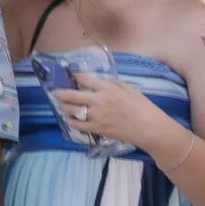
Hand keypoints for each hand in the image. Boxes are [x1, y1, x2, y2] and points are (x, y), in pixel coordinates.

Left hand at [51, 73, 176, 155]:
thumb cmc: (143, 107)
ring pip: (72, 110)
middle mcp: (99, 101)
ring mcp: (97, 116)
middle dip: (61, 93)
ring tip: (62, 105)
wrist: (149, 128)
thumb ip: (114, 84)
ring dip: (64, 107)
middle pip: (72, 95)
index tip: (71, 76)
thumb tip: (102, 81)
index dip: (75, 77)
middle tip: (56, 92)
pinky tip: (70, 119)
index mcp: (108, 88)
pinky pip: (78, 125)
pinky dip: (72, 121)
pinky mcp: (97, 129)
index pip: (84, 79)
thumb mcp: (130, 89)